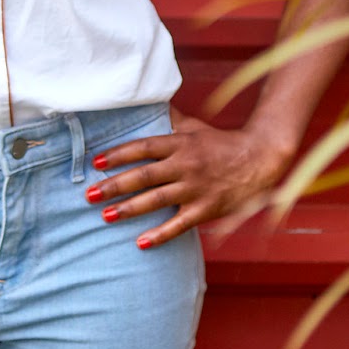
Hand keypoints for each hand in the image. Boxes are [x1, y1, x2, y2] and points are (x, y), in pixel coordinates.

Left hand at [86, 110, 294, 248]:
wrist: (259, 159)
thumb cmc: (222, 143)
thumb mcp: (195, 128)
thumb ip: (170, 121)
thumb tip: (148, 106)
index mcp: (181, 144)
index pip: (144, 148)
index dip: (120, 154)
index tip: (96, 162)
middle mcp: (186, 165)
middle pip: (145, 176)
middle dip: (115, 186)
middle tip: (89, 194)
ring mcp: (196, 188)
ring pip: (158, 200)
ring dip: (130, 209)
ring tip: (105, 216)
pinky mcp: (206, 209)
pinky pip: (180, 224)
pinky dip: (161, 234)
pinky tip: (141, 242)